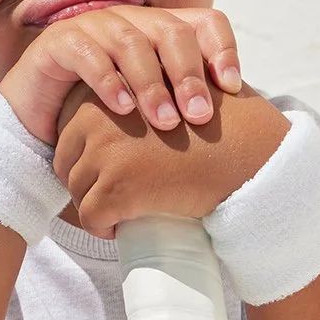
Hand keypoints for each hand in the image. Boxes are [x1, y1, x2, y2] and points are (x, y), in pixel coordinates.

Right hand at [0, 6, 240, 145]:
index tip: (233, 88)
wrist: (40, 117)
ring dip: (152, 85)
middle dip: (189, 76)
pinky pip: (89, 54)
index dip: (224, 49)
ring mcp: (94, 26)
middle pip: (172, 32)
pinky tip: (122, 109)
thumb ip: (185, 104)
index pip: (205, 22)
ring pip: (132, 43)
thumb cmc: (103, 114)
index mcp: (160, 29)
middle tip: (200, 117)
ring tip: (165, 123)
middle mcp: (131, 20)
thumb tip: (240, 125)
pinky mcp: (60, 42)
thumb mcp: (150, 107)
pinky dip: (108, 81)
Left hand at [52, 83, 290, 235]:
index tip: (113, 171)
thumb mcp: (173, 90)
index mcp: (108, 90)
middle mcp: (98, 116)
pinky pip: (90, 217)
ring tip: (124, 212)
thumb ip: (142, 92)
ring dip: (96, 206)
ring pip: (77, 192)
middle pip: (68, 162)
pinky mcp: (117, 186)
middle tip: (118, 196)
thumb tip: (115, 118)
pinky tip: (121, 229)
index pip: (72, 132)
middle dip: (88, 183)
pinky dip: (102, 229)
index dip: (88, 157)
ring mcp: (106, 152)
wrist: (251, 153)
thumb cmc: (221, 124)